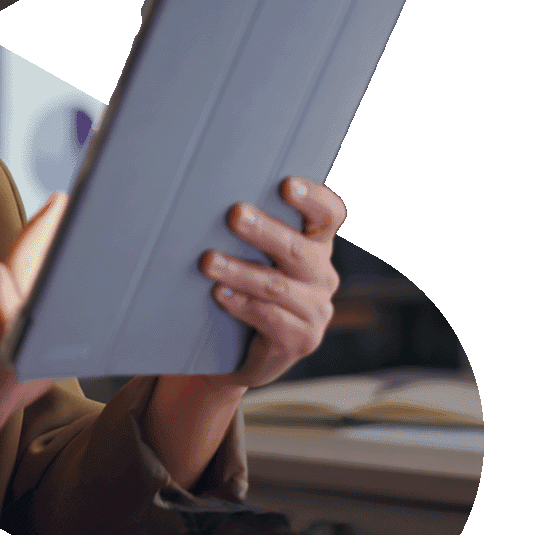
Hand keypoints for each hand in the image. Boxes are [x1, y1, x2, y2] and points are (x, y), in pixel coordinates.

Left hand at [200, 176, 343, 388]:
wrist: (250, 350)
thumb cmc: (250, 286)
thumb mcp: (257, 254)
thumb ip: (249, 228)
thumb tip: (206, 197)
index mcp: (316, 244)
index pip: (329, 215)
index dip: (314, 198)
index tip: (287, 184)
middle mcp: (321, 274)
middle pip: (298, 249)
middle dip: (264, 231)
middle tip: (235, 214)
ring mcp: (315, 309)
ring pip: (277, 286)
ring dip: (240, 271)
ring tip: (209, 261)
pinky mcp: (301, 339)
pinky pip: (270, 318)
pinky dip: (242, 304)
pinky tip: (220, 294)